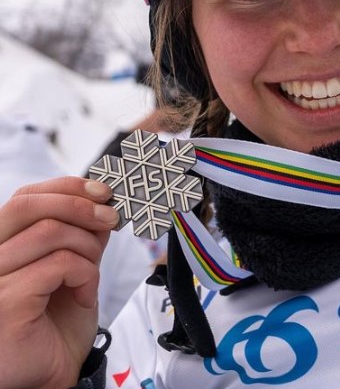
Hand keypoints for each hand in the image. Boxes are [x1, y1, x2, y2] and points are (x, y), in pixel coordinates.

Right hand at [0, 178, 118, 388]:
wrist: (52, 375)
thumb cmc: (56, 324)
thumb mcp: (73, 266)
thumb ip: (80, 234)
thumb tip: (102, 201)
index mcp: (3, 246)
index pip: (25, 197)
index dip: (66, 187)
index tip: (102, 192)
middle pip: (28, 205)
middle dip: (79, 205)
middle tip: (110, 218)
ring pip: (49, 231)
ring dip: (87, 247)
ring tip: (92, 272)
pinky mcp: (5, 302)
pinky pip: (58, 264)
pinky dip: (85, 275)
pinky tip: (85, 296)